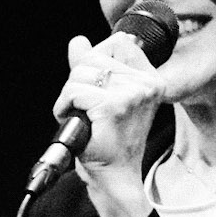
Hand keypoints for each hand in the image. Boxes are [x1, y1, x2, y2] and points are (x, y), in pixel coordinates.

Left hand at [54, 31, 165, 174]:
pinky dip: (64, 107)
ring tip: (81, 116)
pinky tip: (74, 120)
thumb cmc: (110, 141)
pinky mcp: (113, 106)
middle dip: (78, 81)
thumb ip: (93, 66)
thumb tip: (78, 41)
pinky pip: (75, 92)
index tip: (96, 86)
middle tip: (85, 107)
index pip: (119, 42)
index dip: (97, 59)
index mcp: (151, 79)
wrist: (115, 175)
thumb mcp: (105, 96)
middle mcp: (146, 84)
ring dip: (69, 96)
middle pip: (94, 57)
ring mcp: (132, 94)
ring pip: (80, 73)